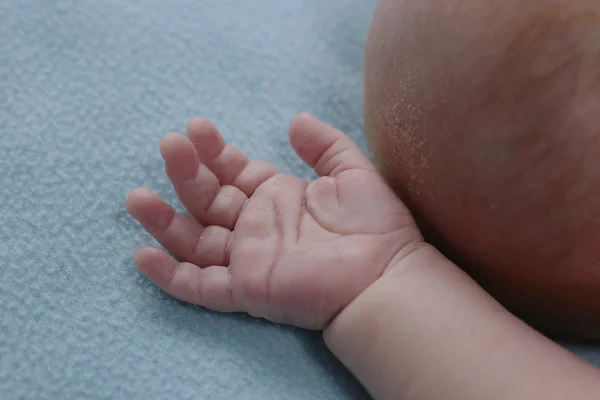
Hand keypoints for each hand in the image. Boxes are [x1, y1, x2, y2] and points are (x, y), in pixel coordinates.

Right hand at [126, 114, 421, 328]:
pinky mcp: (247, 289)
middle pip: (207, 200)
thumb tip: (295, 120)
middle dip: (186, 173)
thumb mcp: (352, 172)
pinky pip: (200, 286)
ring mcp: (248, 259)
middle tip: (169, 145)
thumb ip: (324, 144)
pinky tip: (142, 255)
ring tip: (137, 197)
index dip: (213, 152)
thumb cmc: (375, 226)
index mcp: (276, 198)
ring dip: (163, 221)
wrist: (386, 275)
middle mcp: (256, 227)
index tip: (196, 128)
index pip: (233, 173)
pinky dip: (170, 275)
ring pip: (194, 241)